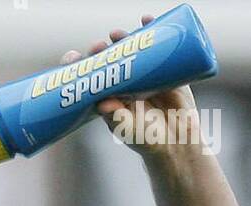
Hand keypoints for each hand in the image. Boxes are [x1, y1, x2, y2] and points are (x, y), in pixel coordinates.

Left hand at [62, 15, 198, 154]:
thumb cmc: (148, 140)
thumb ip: (116, 119)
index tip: (72, 58)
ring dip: (123, 38)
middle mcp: (124, 82)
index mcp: (109, 97)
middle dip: (101, 50)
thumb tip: (101, 104)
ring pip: (131, 49)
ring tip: (116, 34)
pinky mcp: (165, 67)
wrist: (178, 142)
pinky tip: (147, 20)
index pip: (90, 77)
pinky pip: (158, 45)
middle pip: (109, 59)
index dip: (79, 65)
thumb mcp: (129, 131)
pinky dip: (153, 29)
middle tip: (99, 46)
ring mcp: (144, 73)